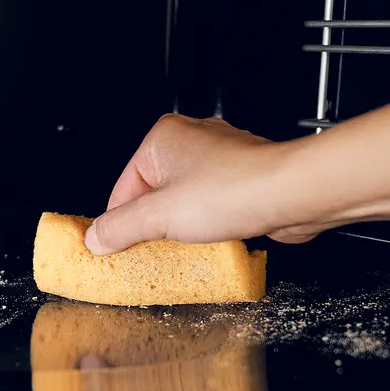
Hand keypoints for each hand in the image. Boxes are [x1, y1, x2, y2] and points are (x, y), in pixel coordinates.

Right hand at [84, 114, 337, 254]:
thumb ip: (120, 229)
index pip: (123, 188)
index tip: (116, 249)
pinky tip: (215, 240)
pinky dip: (210, 226)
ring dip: (184, 228)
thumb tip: (96, 238)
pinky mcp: (242, 180)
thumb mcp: (160, 217)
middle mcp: (191, 141)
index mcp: (162, 138)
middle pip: (153, 196)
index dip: (120, 223)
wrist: (293, 195)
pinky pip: (212, 207)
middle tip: (156, 251)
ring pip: (184, 202)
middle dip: (155, 227)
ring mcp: (220, 159)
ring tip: (190, 245)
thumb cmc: (235, 190)